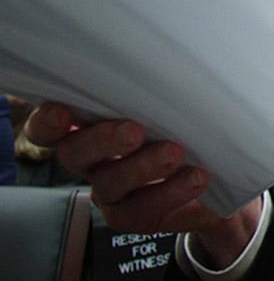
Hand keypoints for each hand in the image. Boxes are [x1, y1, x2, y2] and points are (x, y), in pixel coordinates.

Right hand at [25, 102, 260, 266]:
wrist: (217, 175)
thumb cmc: (188, 126)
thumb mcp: (175, 105)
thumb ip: (160, 93)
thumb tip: (170, 66)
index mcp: (92, 125)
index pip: (50, 126)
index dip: (48, 121)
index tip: (62, 113)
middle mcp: (92, 159)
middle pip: (74, 154)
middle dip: (102, 140)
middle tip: (134, 131)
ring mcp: (109, 189)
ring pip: (109, 183)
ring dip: (142, 167)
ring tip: (174, 153)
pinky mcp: (131, 215)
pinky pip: (140, 209)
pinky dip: (169, 192)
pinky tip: (194, 178)